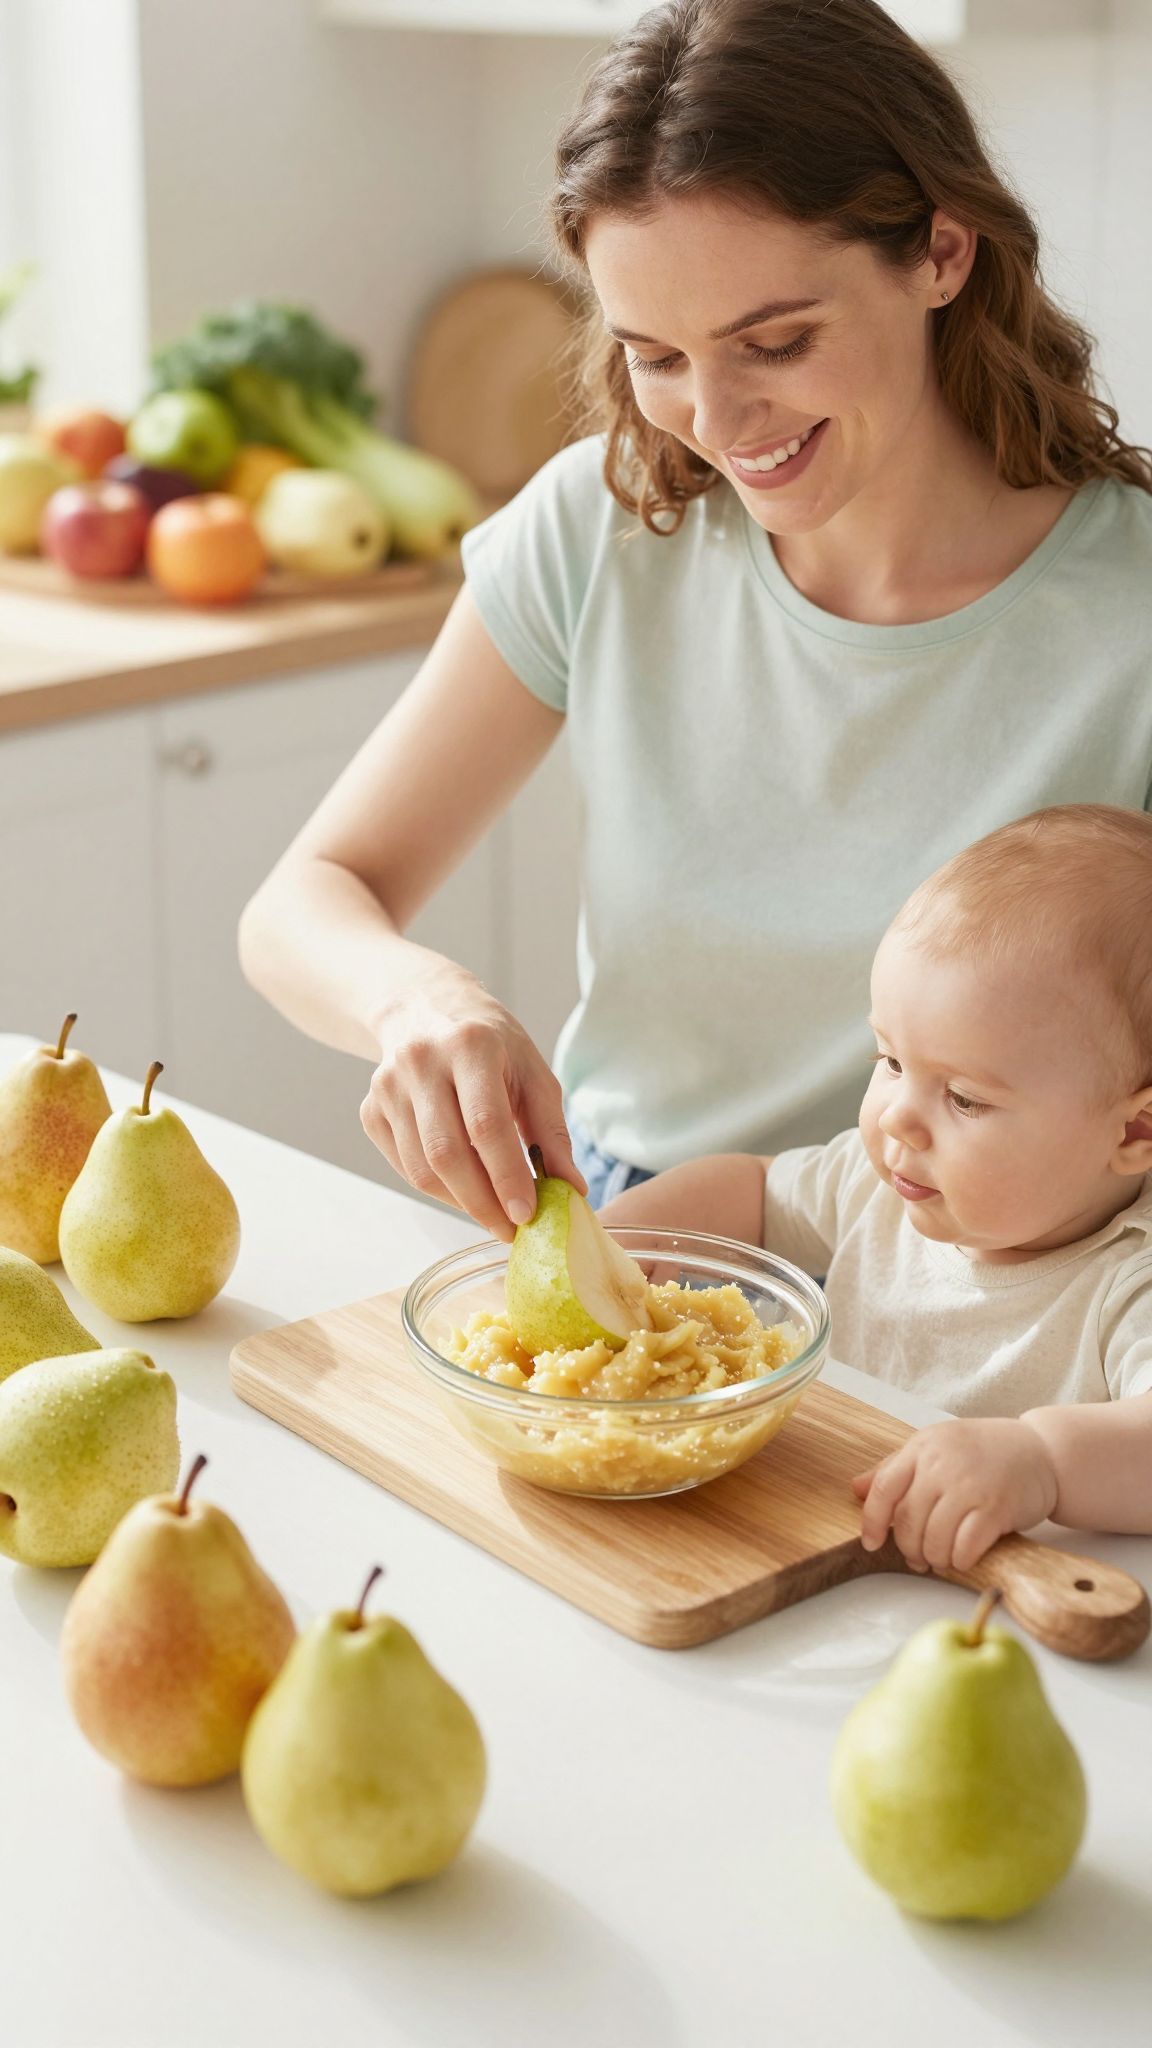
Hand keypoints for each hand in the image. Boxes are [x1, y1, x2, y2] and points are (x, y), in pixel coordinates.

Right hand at [361, 960, 585, 1240]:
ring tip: (492, 1213)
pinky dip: (437, 1189)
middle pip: (447, 1153)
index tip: (527, 1215)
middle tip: (510, 1230)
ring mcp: (388, 1088)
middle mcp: (421, 1063)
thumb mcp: (533, 1071)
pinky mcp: (370, 1110)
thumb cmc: (490, 1044)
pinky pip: (404, 1167)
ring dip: (460, 1202)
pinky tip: (462, 1189)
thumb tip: (571, 1189)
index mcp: (470, 1046)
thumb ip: (553, 1131)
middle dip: (482, 1203)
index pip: (486, 1124)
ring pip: (421, 1169)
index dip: (506, 1176)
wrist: (424, 1008)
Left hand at [852, 1418, 1059, 1574]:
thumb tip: (855, 1489)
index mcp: (923, 1446)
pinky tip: (963, 1557)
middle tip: (918, 1558)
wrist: (1042, 1451)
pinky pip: (964, 1547)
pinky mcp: (995, 1507)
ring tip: (941, 1559)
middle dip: (908, 1548)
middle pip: (907, 1520)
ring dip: (934, 1558)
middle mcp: (942, 1463)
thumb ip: (895, 1469)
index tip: (871, 1543)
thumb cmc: (984, 1452)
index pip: (883, 1487)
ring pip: (934, 1539)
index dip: (871, 1521)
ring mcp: (969, 1485)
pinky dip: (959, 1560)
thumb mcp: (936, 1448)